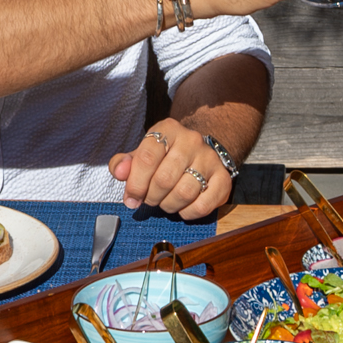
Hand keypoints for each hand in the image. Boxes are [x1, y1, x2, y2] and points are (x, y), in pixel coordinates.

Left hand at [108, 119, 229, 218]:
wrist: (199, 154)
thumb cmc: (165, 157)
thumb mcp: (142, 154)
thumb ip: (125, 163)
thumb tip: (119, 172)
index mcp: (168, 129)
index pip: (147, 157)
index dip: (135, 183)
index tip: (131, 198)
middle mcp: (192, 140)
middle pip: (164, 179)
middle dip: (151, 197)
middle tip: (150, 199)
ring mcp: (210, 159)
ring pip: (183, 193)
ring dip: (168, 206)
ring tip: (165, 202)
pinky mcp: (223, 178)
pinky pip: (203, 205)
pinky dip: (188, 212)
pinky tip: (183, 207)